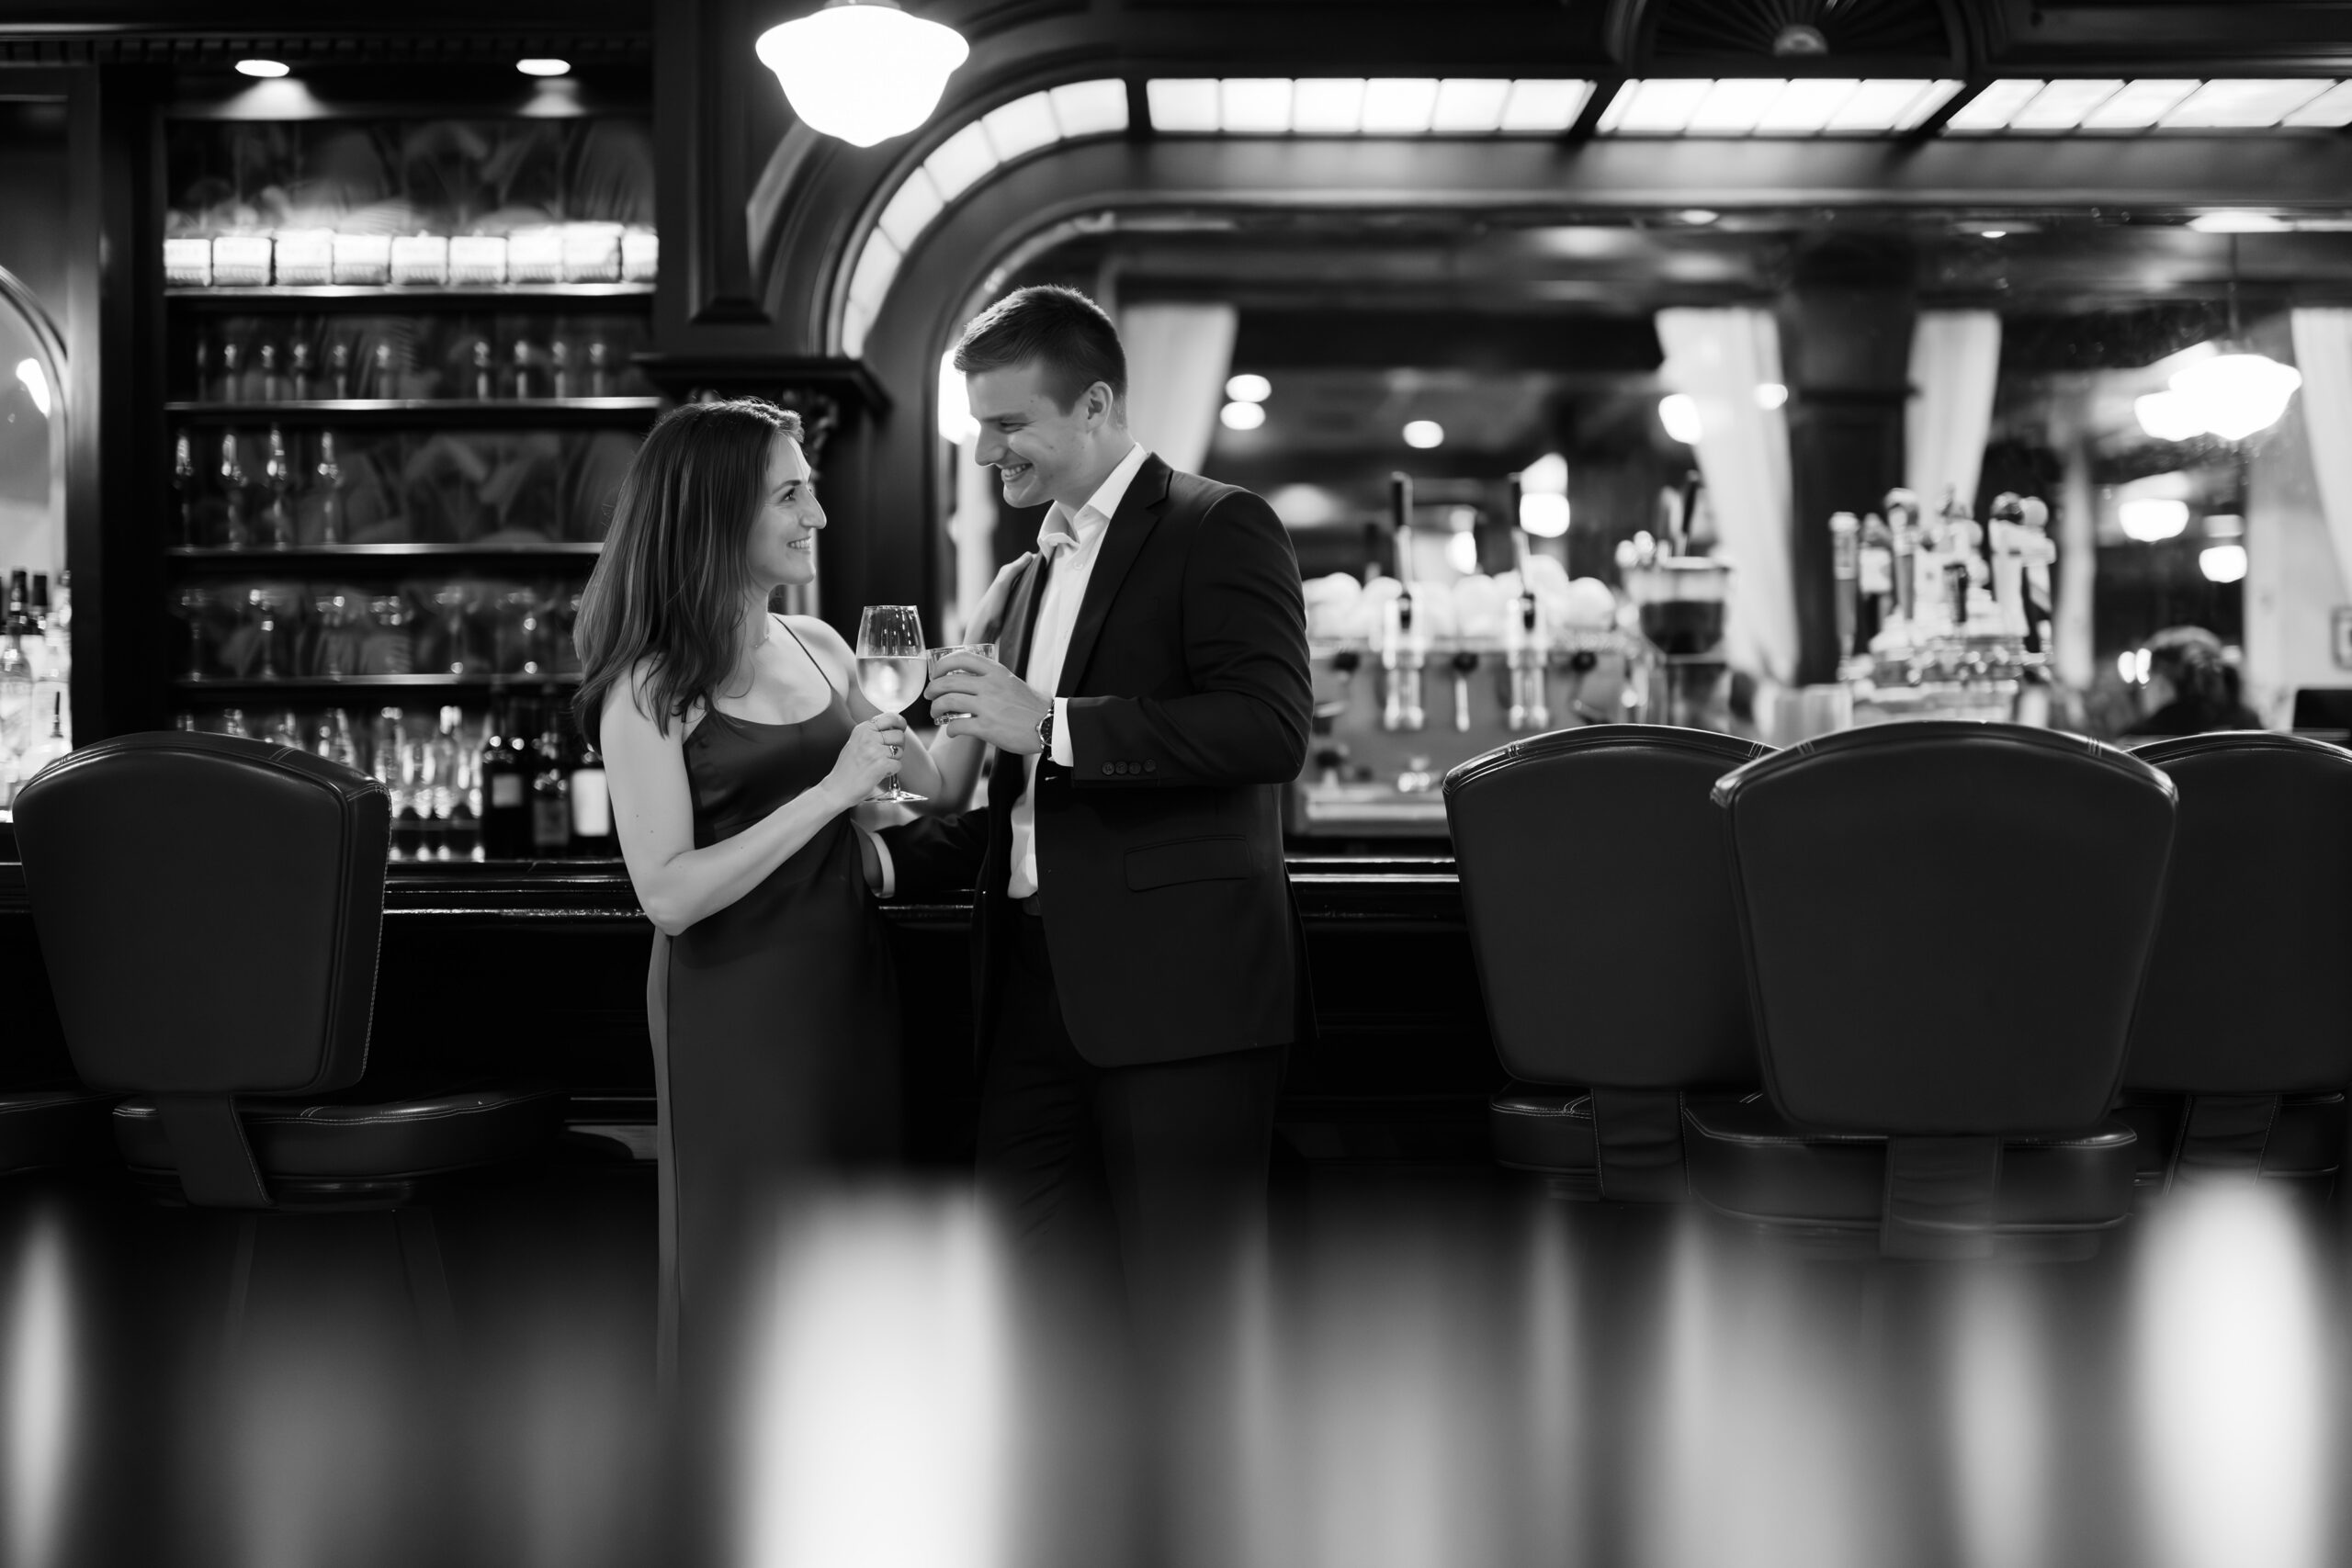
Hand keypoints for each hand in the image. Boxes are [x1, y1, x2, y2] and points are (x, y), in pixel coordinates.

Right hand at [822, 713, 909, 805]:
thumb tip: (895, 728)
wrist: (837, 788)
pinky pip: (898, 765)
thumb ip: (873, 733)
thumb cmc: (847, 768)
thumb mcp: (856, 742)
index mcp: (863, 729)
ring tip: (879, 765)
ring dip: (894, 759)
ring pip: (900, 751)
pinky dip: (891, 771)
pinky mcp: (882, 764)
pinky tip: (879, 773)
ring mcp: (875, 750)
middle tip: (887, 754)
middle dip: (898, 745)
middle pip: (899, 735)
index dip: (900, 723)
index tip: (902, 726)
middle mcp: (869, 737)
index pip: (890, 717)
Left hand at [926, 654, 1049, 754]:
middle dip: (933, 690)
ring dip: (936, 709)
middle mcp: (990, 685)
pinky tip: (952, 732)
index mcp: (996, 671)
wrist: (1050, 724)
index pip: (961, 658)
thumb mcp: (1012, 681)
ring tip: (936, 714)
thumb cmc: (1031, 706)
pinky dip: (950, 730)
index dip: (942, 665)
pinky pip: (957, 725)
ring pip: (947, 702)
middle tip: (930, 697)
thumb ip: (992, 678)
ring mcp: (987, 706)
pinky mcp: (987, 728)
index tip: (936, 674)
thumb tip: (970, 679)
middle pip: (947, 682)